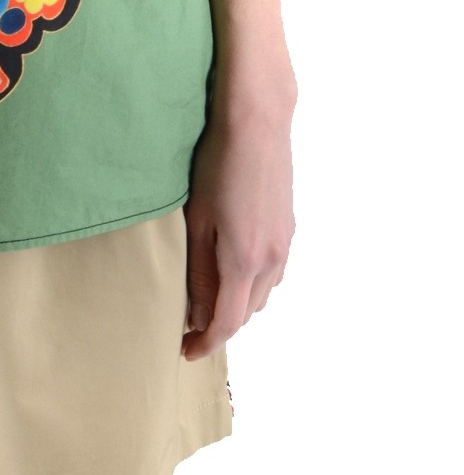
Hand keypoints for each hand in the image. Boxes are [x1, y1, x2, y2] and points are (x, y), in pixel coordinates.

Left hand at [182, 57, 296, 360]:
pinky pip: (273, 273)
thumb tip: (195, 311)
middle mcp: (271, 259)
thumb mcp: (197, 220)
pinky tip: (234, 270)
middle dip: (220, 326)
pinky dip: (253, 284)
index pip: (226, 322)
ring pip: (263, 294)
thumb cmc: (216, 165)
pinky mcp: (288, 227)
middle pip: (247, 313)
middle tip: (188, 328)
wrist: (257, 122)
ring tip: (207, 300)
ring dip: (238, 305)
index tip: (184, 351)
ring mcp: (284, 243)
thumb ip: (198, 270)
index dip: (205, 343)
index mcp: (244, 261)